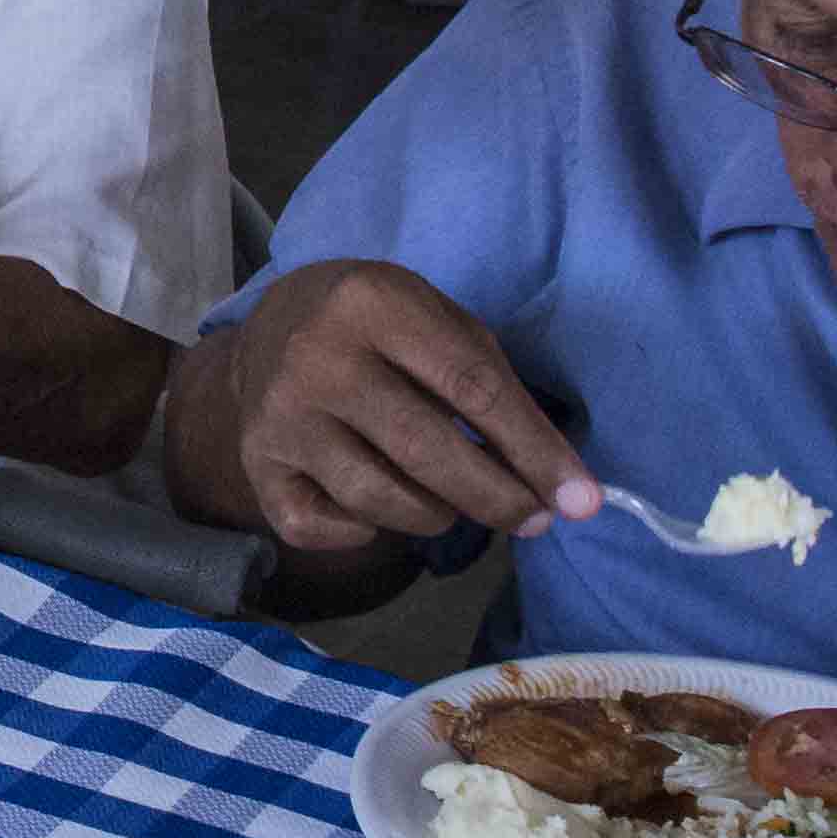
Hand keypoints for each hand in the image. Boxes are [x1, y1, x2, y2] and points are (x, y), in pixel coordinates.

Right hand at [191, 260, 592, 550]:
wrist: (275, 322)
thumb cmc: (382, 326)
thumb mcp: (441, 324)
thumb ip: (496, 393)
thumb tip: (559, 486)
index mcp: (374, 304)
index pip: (472, 389)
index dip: (534, 451)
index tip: (580, 501)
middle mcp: (318, 357)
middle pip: (426, 452)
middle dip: (497, 499)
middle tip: (534, 519)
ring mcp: (280, 414)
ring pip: (379, 500)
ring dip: (436, 515)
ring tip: (450, 499)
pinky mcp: (255, 460)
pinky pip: (322, 529)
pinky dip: (363, 533)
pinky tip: (376, 505)